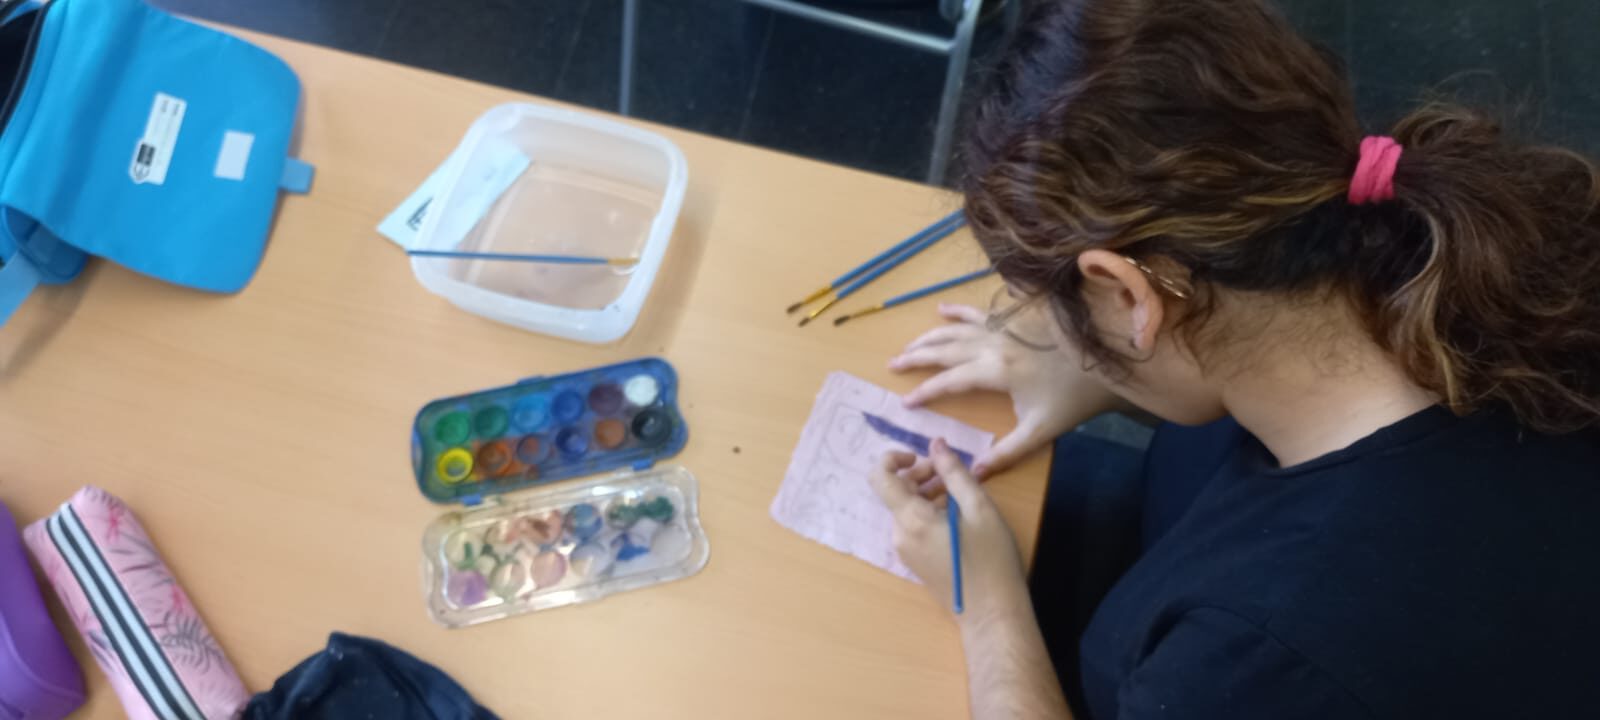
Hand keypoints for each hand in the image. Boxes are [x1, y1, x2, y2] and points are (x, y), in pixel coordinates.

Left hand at [869, 439, 1028, 622]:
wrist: (991, 613)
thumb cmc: (990, 558)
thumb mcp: (979, 508)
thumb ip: (955, 472)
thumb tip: (936, 444)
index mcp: (912, 519)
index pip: (879, 477)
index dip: (893, 458)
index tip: (921, 457)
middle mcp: (900, 534)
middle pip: (896, 492)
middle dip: (919, 474)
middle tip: (952, 473)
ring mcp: (905, 551)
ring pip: (906, 509)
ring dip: (927, 493)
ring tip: (961, 494)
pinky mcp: (915, 561)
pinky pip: (913, 527)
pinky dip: (929, 512)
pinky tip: (958, 517)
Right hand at [890, 303, 1118, 477]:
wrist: (1110, 357)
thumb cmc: (1077, 396)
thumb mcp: (1042, 429)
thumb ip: (1007, 451)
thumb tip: (975, 472)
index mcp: (996, 371)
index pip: (949, 381)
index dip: (925, 391)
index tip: (905, 402)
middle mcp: (993, 343)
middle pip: (944, 348)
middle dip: (916, 357)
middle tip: (893, 364)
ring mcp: (1004, 325)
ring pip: (956, 328)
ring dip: (929, 336)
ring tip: (908, 345)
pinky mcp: (1015, 316)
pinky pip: (979, 310)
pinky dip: (958, 310)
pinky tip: (941, 308)